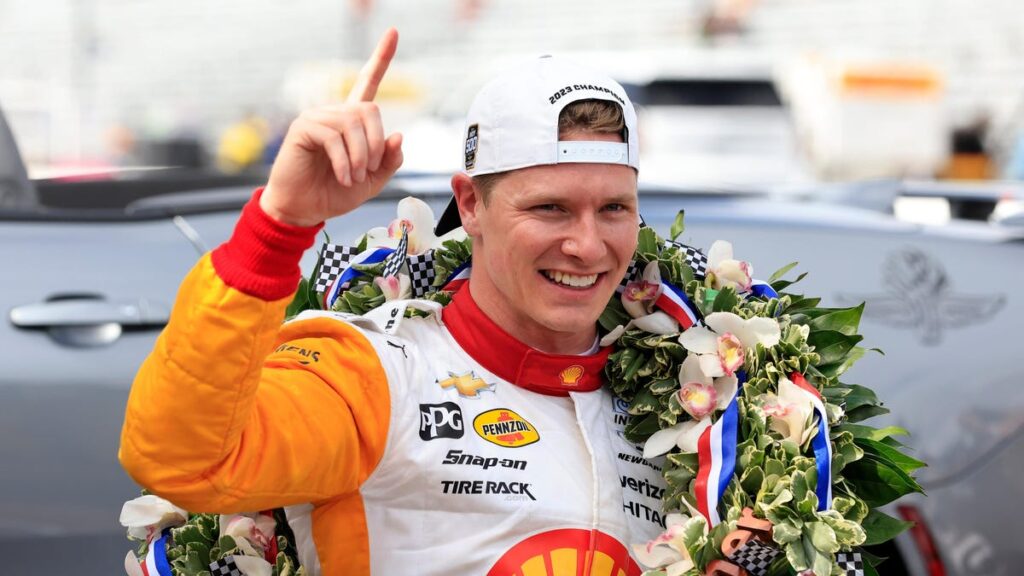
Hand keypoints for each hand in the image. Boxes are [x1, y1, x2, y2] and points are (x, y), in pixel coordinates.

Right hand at [261, 28, 403, 225]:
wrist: (305, 210)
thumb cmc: (335, 193)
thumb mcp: (372, 181)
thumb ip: (389, 160)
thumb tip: (399, 135)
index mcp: (352, 121)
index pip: (368, 82)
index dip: (382, 58)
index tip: (394, 32)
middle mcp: (335, 113)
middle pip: (370, 110)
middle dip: (376, 144)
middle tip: (369, 170)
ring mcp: (317, 118)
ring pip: (353, 124)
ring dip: (360, 156)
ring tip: (353, 177)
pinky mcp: (303, 128)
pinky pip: (334, 136)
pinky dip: (344, 160)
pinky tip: (342, 175)